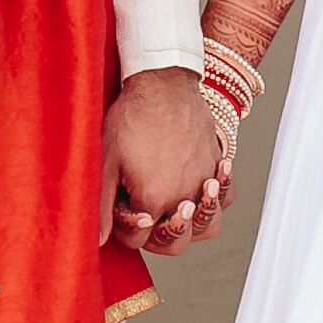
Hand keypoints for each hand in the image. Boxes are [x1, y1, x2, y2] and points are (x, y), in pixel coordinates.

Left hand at [102, 67, 229, 256]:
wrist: (162, 81)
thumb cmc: (131, 118)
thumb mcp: (106, 163)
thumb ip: (102, 207)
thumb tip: (94, 242)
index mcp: (154, 200)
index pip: (140, 238)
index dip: (127, 226)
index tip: (124, 205)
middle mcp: (184, 195)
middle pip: (177, 242)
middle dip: (159, 236)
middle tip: (150, 216)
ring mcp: (204, 179)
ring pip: (210, 224)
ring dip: (196, 222)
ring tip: (183, 206)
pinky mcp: (215, 162)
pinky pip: (228, 193)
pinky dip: (220, 196)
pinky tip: (206, 185)